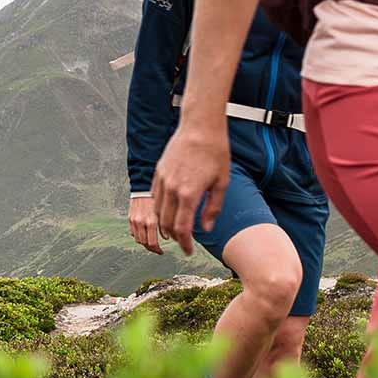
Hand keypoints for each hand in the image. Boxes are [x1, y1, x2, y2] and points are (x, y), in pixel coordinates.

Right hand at [128, 195, 163, 254]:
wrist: (143, 186)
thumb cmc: (156, 197)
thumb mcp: (165, 212)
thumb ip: (165, 226)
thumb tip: (167, 238)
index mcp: (151, 221)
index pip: (152, 243)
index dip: (157, 250)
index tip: (161, 251)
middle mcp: (141, 222)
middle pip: (144, 243)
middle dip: (151, 248)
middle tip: (157, 249)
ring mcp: (134, 221)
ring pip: (137, 239)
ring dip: (144, 243)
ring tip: (151, 243)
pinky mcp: (130, 218)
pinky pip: (132, 232)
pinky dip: (138, 235)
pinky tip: (144, 234)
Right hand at [153, 124, 231, 254]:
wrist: (200, 126)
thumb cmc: (215, 152)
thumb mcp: (221, 182)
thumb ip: (213, 208)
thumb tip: (205, 228)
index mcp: (189, 193)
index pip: (182, 229)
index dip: (186, 244)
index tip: (189, 251)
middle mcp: (172, 189)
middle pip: (167, 224)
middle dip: (175, 237)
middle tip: (185, 242)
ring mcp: (162, 180)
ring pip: (158, 212)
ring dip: (165, 224)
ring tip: (176, 229)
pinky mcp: (159, 173)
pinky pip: (155, 198)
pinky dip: (160, 210)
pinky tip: (169, 211)